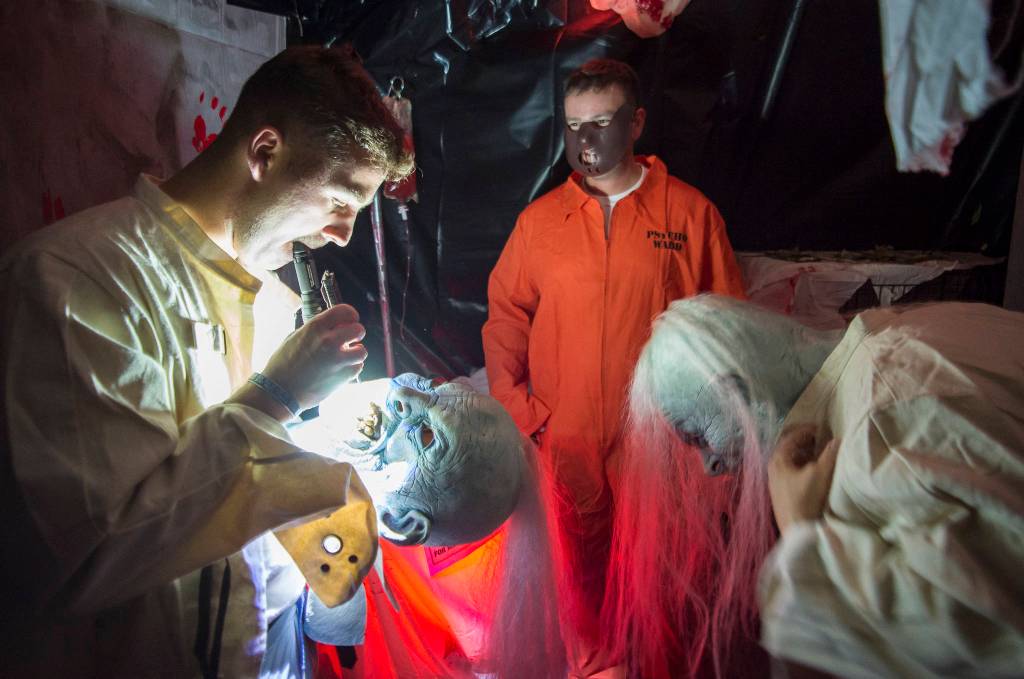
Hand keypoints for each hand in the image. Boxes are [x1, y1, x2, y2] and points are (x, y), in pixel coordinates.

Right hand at [243, 304, 366, 419]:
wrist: (280, 392)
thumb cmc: (283, 364)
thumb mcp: (295, 337)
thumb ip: (316, 330)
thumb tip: (333, 326)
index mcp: (315, 328)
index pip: (344, 311)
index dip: (350, 315)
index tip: (350, 320)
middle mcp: (329, 341)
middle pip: (359, 329)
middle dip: (356, 334)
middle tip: (349, 340)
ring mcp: (337, 360)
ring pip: (362, 351)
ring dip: (355, 353)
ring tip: (344, 357)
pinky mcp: (343, 377)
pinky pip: (357, 367)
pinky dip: (351, 368)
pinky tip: (339, 370)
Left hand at [768, 425, 839, 534]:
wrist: (798, 531)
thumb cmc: (806, 499)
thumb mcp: (820, 473)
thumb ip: (829, 454)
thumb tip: (837, 439)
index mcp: (778, 459)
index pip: (790, 437)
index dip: (806, 430)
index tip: (822, 428)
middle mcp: (773, 468)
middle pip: (789, 448)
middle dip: (806, 442)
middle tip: (822, 439)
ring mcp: (776, 481)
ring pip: (791, 461)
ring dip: (805, 454)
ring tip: (821, 454)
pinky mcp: (782, 493)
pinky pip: (792, 472)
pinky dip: (804, 466)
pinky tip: (815, 472)